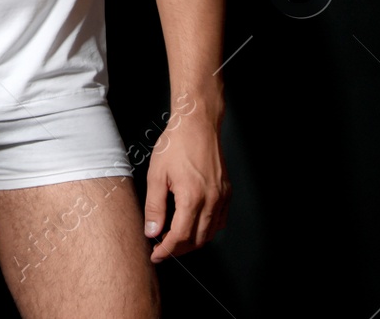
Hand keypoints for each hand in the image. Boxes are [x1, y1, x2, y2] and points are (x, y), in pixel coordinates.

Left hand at [142, 106, 229, 261]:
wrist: (197, 125)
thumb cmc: (176, 145)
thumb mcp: (156, 175)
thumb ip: (154, 206)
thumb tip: (152, 231)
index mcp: (192, 198)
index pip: (180, 237)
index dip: (166, 250)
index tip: (156, 255)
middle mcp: (211, 201)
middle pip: (197, 240)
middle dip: (178, 249)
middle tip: (162, 248)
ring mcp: (222, 198)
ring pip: (210, 233)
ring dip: (193, 241)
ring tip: (174, 238)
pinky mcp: (227, 193)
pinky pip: (219, 221)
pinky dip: (206, 229)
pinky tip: (193, 224)